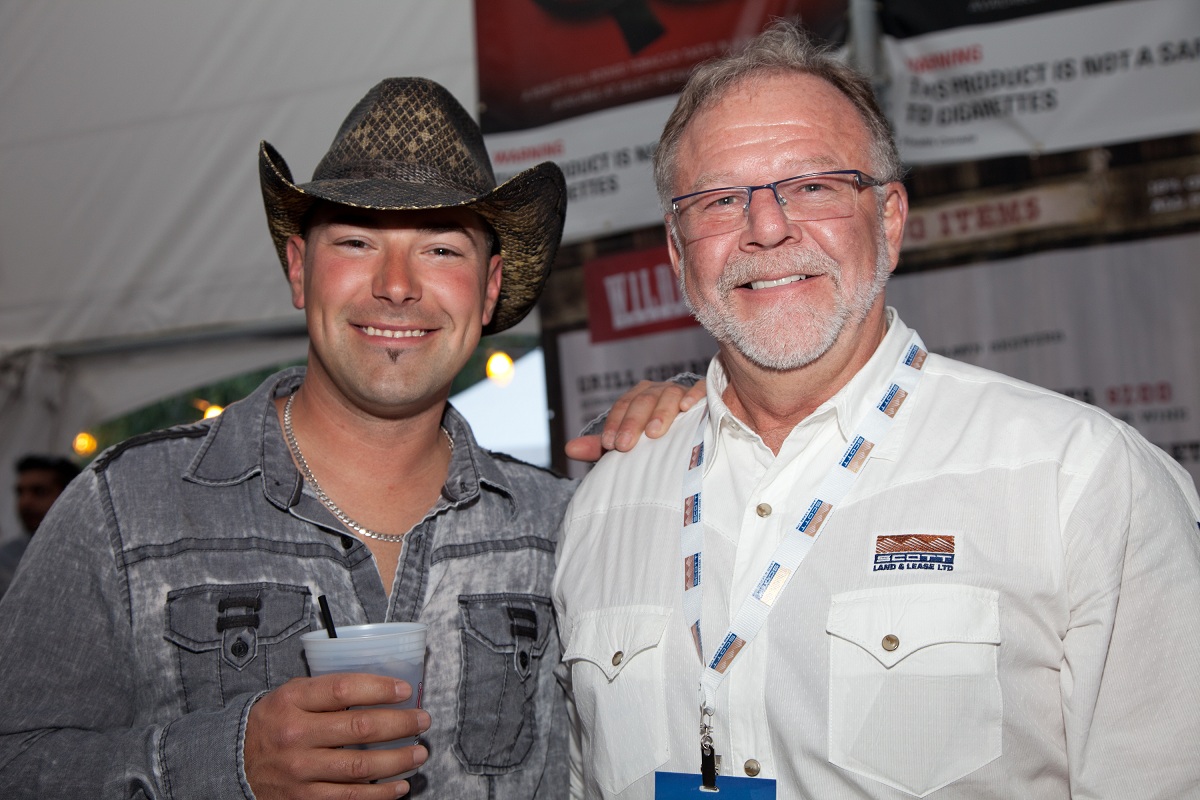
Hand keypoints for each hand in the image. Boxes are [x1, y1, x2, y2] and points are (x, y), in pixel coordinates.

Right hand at [244, 673, 430, 799]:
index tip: (405, 691)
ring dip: (397, 760)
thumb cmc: (274, 722)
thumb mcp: (291, 695)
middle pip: (359, 727)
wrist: (233, 760)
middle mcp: (295, 735)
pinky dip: (380, 793)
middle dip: (400, 724)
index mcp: (292, 700)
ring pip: (360, 766)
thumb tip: (381, 688)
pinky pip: (350, 798)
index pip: (343, 689)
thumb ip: (328, 691)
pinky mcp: (303, 798)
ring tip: (418, 753)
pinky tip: (399, 785)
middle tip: (422, 721)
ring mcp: (299, 770)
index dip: (380, 688)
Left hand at [565, 378, 705, 461]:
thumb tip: (568, 449)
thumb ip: (599, 447)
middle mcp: (656, 392)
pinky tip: (686, 407)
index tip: (609, 444)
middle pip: (642, 401)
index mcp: (637, 399)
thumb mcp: (626, 443)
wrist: (692, 433)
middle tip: (625, 445)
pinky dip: (693, 396)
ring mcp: (680, 392)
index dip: (614, 424)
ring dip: (660, 413)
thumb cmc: (654, 441)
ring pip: (667, 395)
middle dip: (632, 423)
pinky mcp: (703, 395)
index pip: (621, 407)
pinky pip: (699, 390)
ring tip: (654, 433)